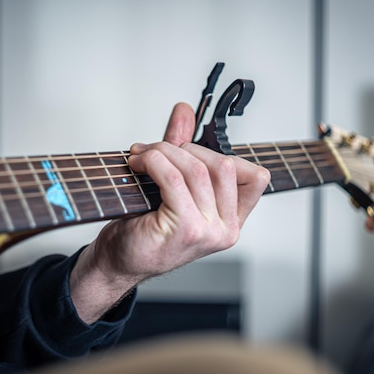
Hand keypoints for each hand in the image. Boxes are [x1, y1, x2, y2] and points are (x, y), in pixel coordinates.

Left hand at [70, 103, 269, 322]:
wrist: (117, 262)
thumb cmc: (143, 229)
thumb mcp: (170, 184)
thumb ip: (182, 148)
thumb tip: (185, 110)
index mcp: (231, 221)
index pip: (256, 178)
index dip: (225, 154)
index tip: (190, 149)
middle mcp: (226, 229)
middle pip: (223, 165)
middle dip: (185, 147)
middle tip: (154, 150)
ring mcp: (209, 232)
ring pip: (197, 169)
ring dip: (164, 152)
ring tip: (141, 156)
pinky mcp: (187, 229)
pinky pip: (174, 178)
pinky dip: (154, 162)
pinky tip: (139, 164)